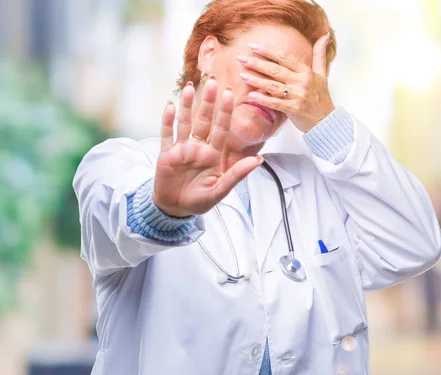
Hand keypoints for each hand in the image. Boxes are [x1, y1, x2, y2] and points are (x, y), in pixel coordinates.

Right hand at [153, 80, 262, 216]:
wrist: (176, 210)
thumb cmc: (200, 201)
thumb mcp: (220, 190)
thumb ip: (237, 175)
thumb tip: (259, 160)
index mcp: (213, 155)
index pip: (221, 129)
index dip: (224, 111)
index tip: (229, 93)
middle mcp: (198, 148)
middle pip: (204, 120)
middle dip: (208, 101)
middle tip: (213, 81)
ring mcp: (181, 149)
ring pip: (185, 123)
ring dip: (186, 105)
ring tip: (189, 87)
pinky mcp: (166, 154)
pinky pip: (166, 134)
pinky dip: (167, 121)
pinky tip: (170, 105)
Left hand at [237, 34, 334, 132]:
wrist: (326, 121)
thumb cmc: (321, 97)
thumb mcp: (322, 74)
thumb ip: (319, 54)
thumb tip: (324, 35)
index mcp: (306, 72)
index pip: (284, 57)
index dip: (268, 51)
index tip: (253, 46)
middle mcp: (301, 82)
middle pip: (275, 70)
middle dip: (256, 63)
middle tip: (241, 59)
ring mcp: (297, 96)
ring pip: (273, 86)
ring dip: (256, 80)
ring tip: (242, 75)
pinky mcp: (293, 109)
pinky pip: (275, 103)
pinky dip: (263, 99)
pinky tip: (251, 96)